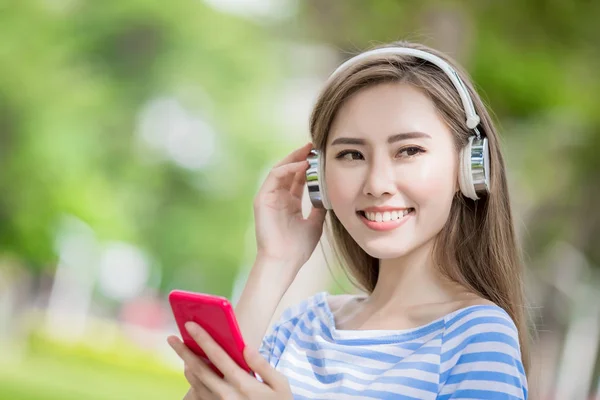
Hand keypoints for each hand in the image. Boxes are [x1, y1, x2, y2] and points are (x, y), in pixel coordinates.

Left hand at [168, 322, 293, 399]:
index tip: (190, 325)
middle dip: (183, 351)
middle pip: (199, 369)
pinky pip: (198, 395)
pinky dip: (192, 382)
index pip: (218, 356)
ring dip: (186, 365)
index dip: (203, 339)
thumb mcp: (280, 384)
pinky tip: (192, 372)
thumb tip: (246, 347)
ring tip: (182, 353)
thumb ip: (262, 365)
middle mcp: (227, 395)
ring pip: (195, 383)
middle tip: (171, 338)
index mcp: (243, 384)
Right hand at [253, 142, 326, 271]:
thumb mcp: (315, 223)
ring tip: (308, 150)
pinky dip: (288, 168)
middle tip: (314, 145)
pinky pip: (274, 177)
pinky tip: (301, 165)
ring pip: (281, 170)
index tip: (321, 156)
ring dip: (294, 158)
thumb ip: (319, 207)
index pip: (299, 179)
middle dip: (301, 157)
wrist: (284, 261)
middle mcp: (279, 198)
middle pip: (290, 171)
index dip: (309, 167)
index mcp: (290, 204)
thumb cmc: (298, 247)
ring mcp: (269, 197)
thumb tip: (329, 193)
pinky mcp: (262, 199)